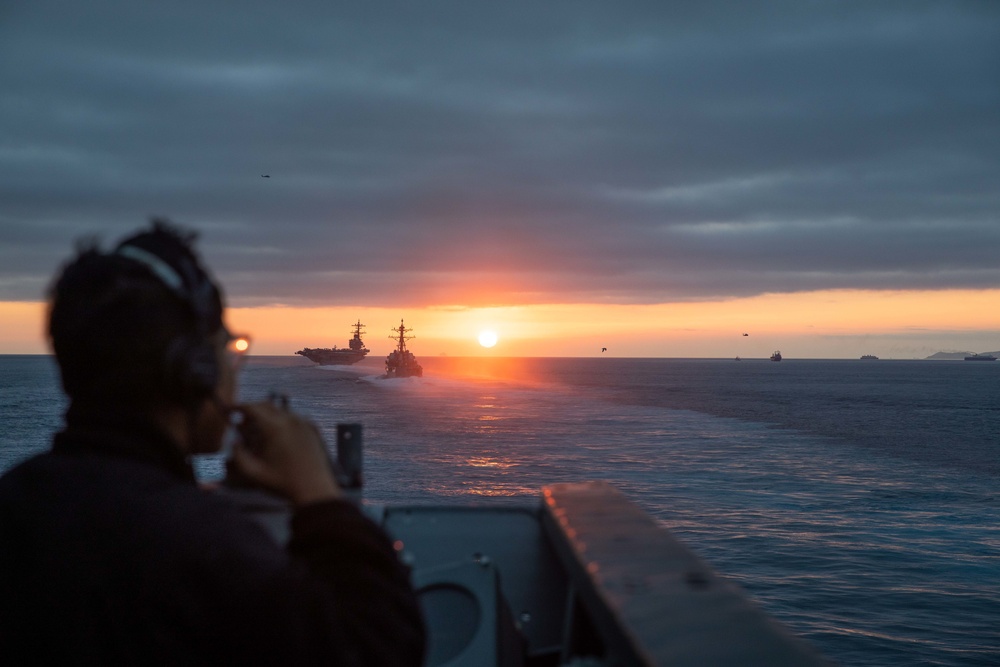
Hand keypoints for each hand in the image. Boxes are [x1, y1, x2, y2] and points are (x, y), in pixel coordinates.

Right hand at [227, 400, 341, 505]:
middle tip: (243, 421)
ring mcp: (304, 423)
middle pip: (267, 405)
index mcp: (275, 427)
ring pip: (281, 410)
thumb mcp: (253, 472)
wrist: (313, 489)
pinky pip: (293, 417)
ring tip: (259, 430)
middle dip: (252, 409)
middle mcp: (290, 419)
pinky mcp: (312, 428)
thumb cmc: (282, 482)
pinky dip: (282, 420)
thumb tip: (234, 441)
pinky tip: (277, 435)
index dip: (239, 406)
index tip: (230, 410)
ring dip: (267, 415)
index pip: (253, 407)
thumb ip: (238, 455)